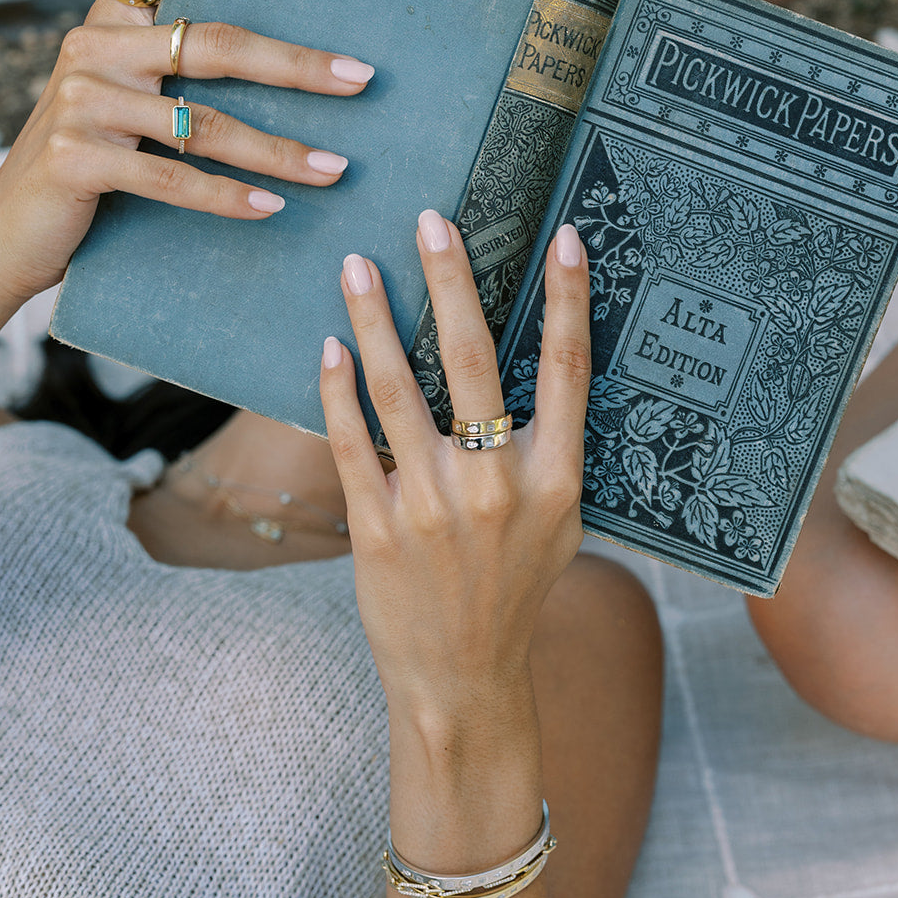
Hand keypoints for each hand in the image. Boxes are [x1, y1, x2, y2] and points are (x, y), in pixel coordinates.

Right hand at [0, 0, 374, 308]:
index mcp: (108, 24)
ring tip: (335, 169)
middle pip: (213, 43)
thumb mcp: (122, 107)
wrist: (6, 237)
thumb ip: (171, 77)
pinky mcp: (77, 156)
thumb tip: (283, 68)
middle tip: (359, 79)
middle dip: (296, 65)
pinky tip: (272, 208)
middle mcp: (92, 48)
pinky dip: (228, 196)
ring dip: (279, 150)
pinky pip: (172, 176)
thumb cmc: (86, 171)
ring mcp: (81, 101)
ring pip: (203, 122)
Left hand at [319, 210, 589, 721]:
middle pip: (474, 361)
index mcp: (555, 480)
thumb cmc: (513, 590)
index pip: (567, 372)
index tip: (561, 236)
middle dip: (451, 281)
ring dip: (375, 318)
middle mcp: (498, 487)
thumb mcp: (557, 522)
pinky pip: (351, 442)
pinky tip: (329, 348)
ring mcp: (434, 508)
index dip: (568, 301)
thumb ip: (546, 450)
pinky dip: (338, 389)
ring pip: (399, 390)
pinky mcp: (378, 529)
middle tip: (430, 220)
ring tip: (356, 265)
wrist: (464, 678)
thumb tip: (528, 362)